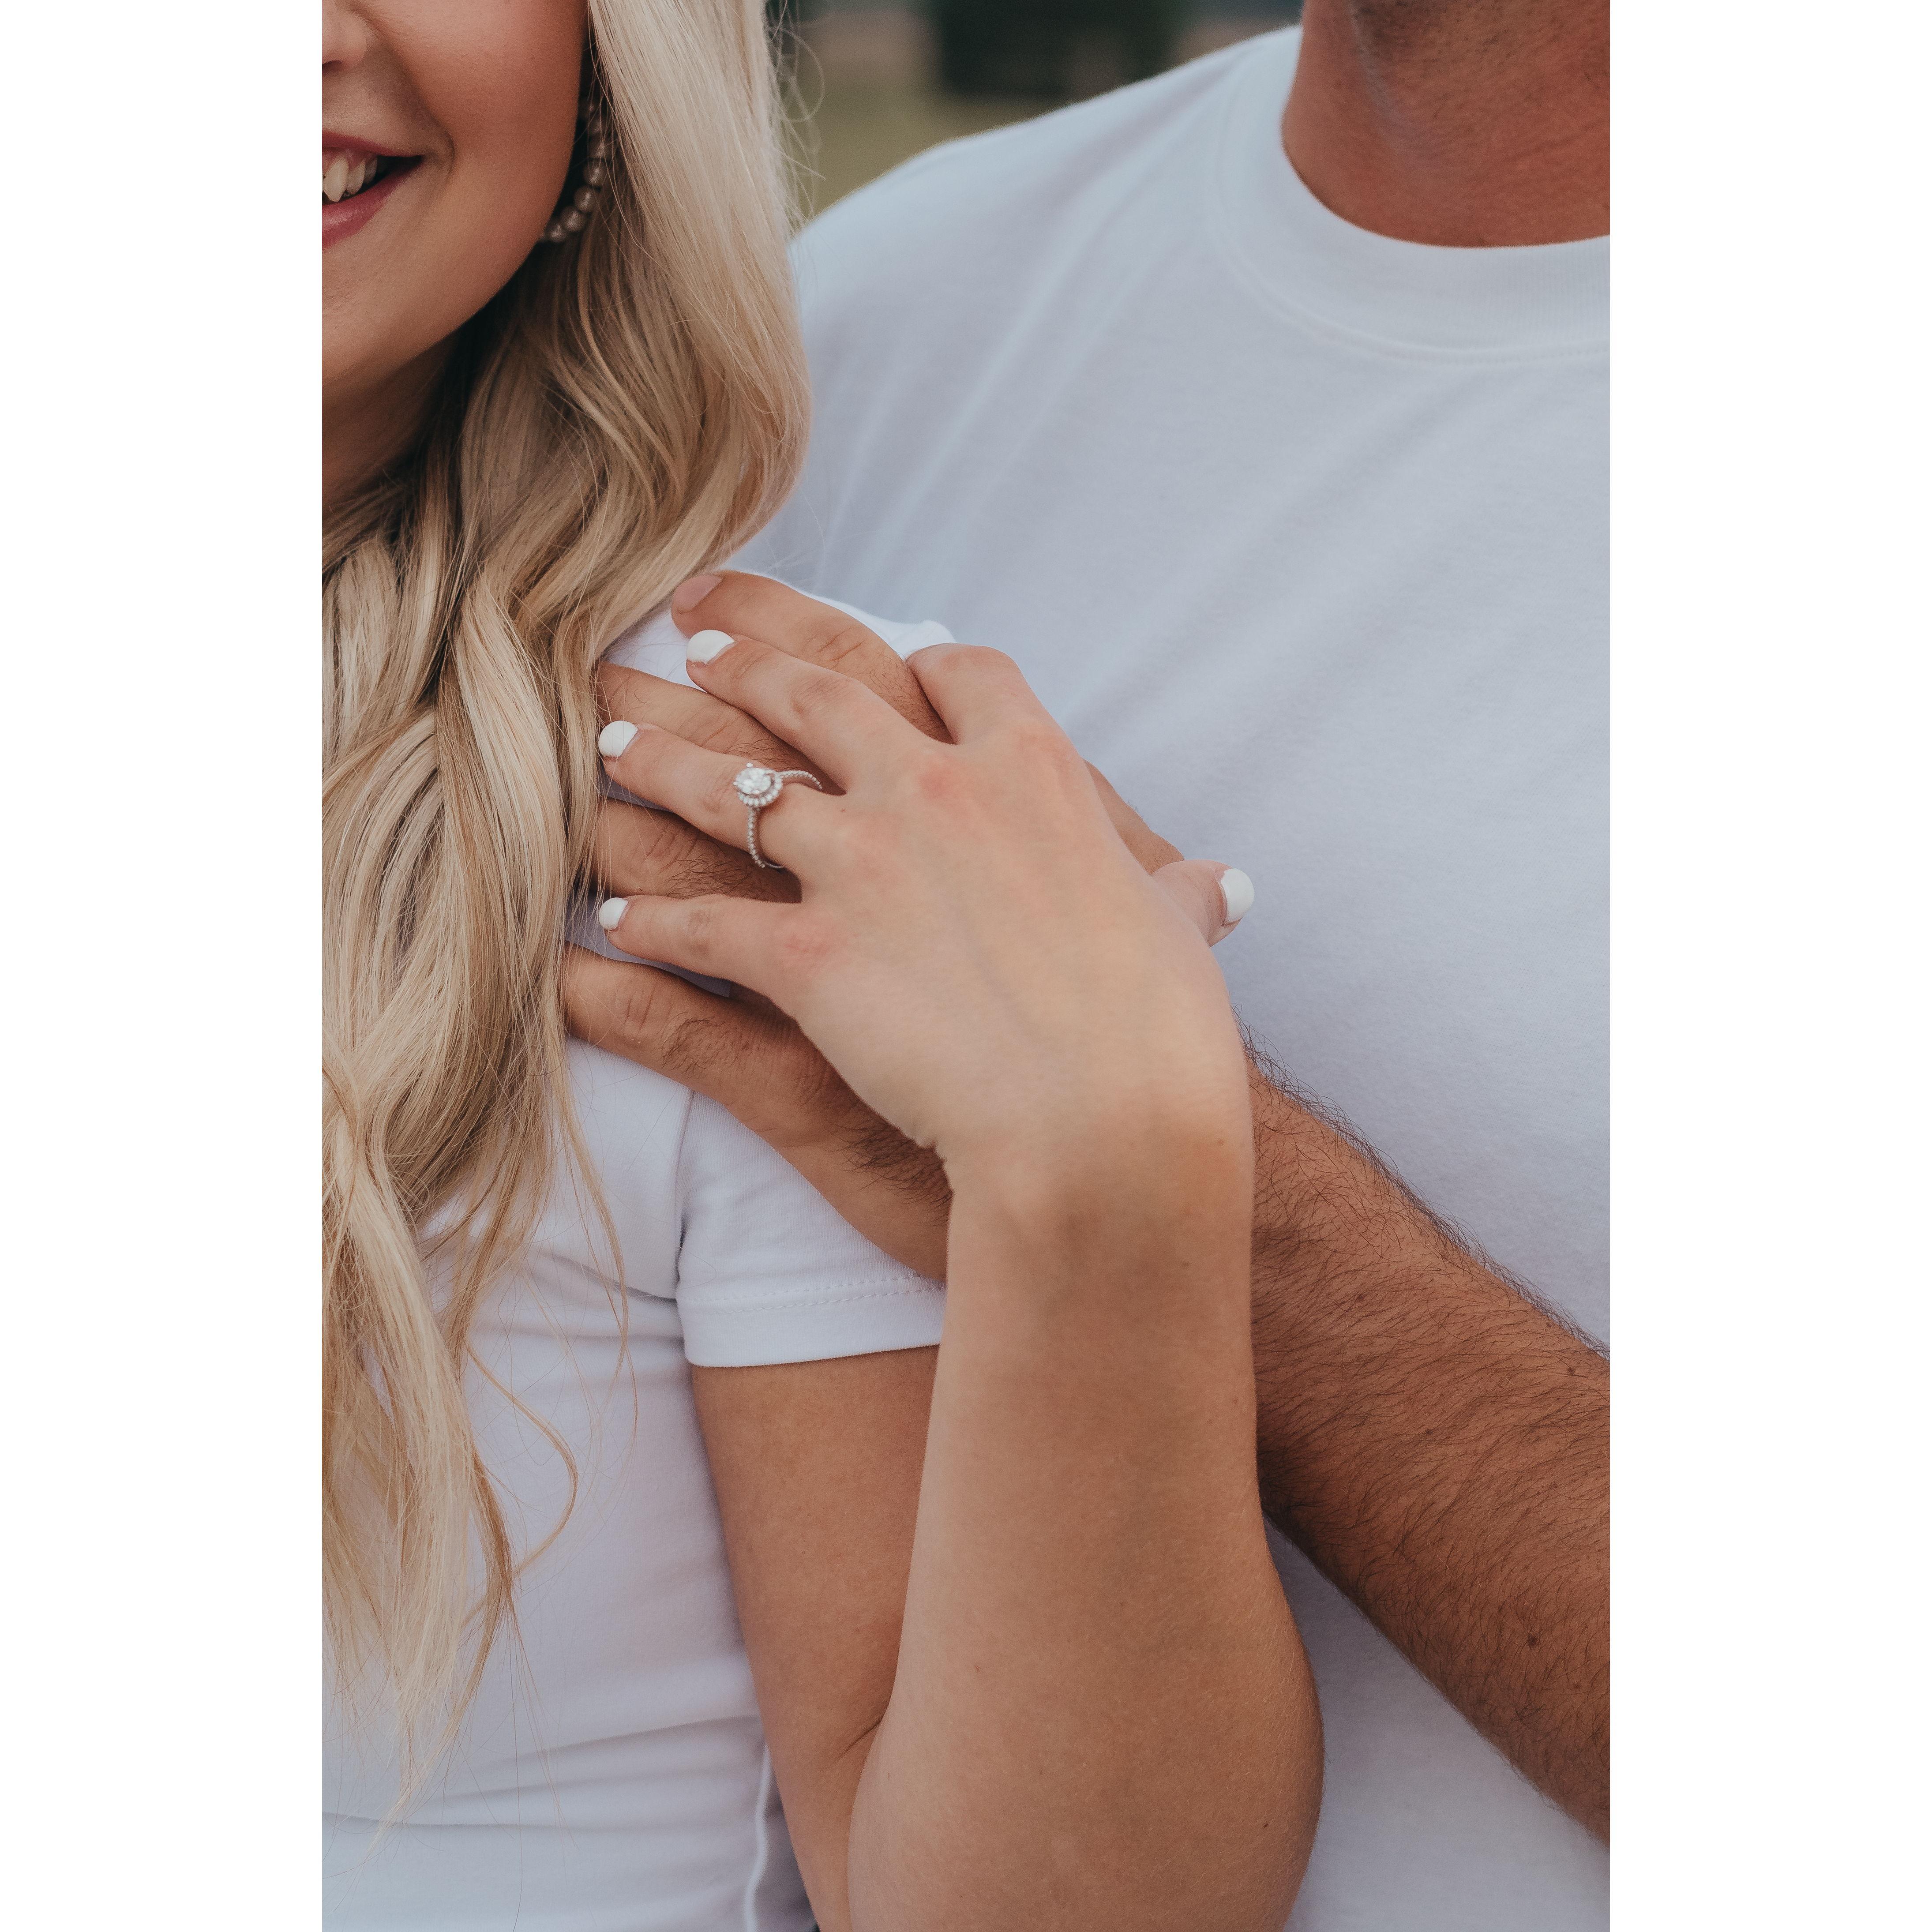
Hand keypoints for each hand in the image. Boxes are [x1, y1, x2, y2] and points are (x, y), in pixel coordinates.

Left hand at [586, 626, 1251, 1183]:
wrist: (1113, 1127)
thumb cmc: (1163, 1036)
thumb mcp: (1180, 941)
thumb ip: (1177, 896)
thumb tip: (1218, 885)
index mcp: (1033, 771)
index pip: (952, 672)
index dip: (895, 650)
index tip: (856, 641)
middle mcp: (938, 791)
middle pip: (818, 693)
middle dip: (746, 659)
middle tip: (691, 641)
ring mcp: (866, 866)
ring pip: (731, 787)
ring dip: (664, 760)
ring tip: (613, 749)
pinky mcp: (808, 956)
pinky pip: (699, 924)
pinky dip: (647, 921)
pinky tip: (612, 926)